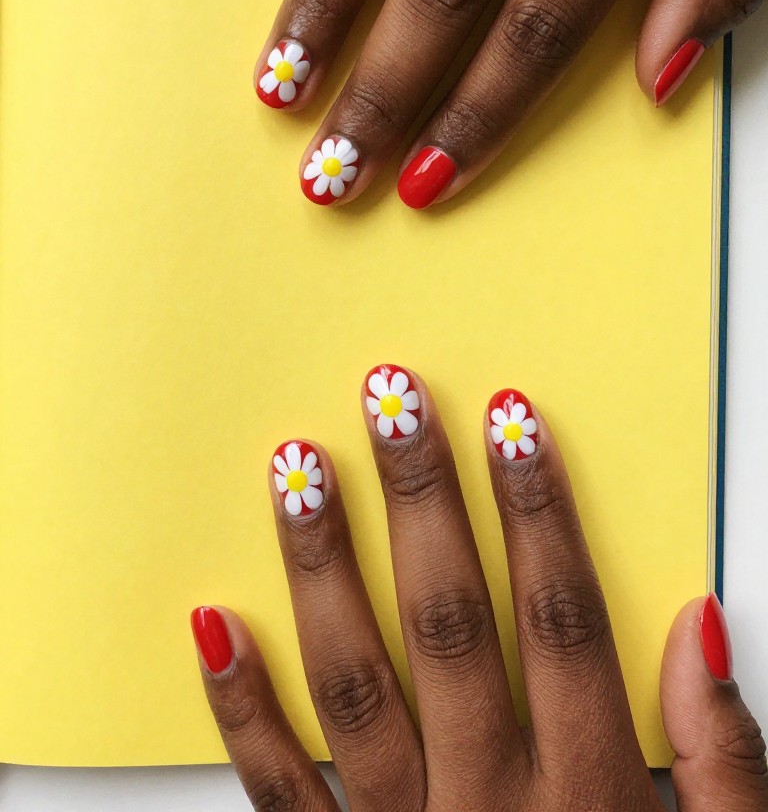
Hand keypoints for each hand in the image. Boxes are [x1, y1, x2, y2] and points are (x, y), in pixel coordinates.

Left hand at [191, 366, 767, 810]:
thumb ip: (725, 762)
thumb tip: (701, 626)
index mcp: (588, 800)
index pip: (562, 619)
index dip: (541, 512)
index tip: (512, 419)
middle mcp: (488, 806)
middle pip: (450, 623)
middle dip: (424, 503)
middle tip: (393, 402)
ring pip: (354, 684)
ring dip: (324, 569)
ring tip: (298, 469)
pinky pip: (276, 793)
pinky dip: (239, 709)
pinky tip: (212, 621)